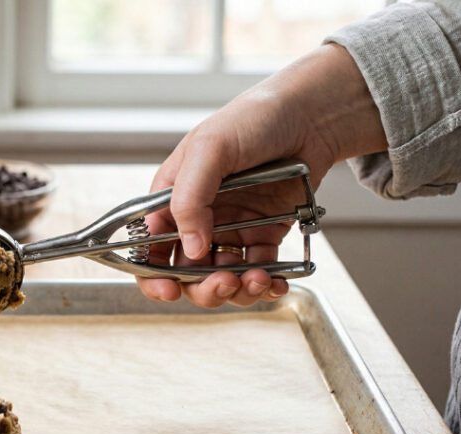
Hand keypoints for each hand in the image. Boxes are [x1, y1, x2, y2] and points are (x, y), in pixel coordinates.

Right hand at [137, 44, 385, 307]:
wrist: (310, 115)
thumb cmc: (253, 118)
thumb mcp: (210, 149)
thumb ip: (190, 198)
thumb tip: (191, 248)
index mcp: (171, 199)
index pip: (149, 247)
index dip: (154, 275)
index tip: (170, 289)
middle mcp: (198, 219)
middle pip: (185, 272)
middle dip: (202, 287)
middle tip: (224, 284)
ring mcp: (231, 229)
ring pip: (221, 278)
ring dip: (236, 290)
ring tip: (258, 280)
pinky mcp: (263, 235)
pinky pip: (257, 271)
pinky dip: (265, 284)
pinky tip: (276, 283)